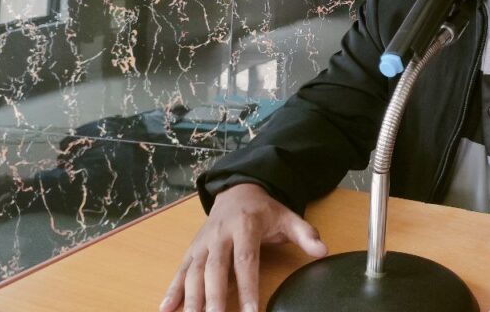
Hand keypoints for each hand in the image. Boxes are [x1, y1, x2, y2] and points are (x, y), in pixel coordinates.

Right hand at [159, 183, 327, 311]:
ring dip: (190, 298)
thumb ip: (305, 234)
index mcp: (245, 226)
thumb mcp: (287, 216)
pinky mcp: (191, 249)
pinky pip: (179, 271)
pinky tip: (165, 309)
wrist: (237, 190)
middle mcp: (220, 235)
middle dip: (214, 297)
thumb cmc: (264, 210)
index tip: (252, 311)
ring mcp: (203, 243)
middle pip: (215, 269)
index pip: (246, 261)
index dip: (248, 287)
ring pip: (193, 272)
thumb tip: (324, 251)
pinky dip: (171, 290)